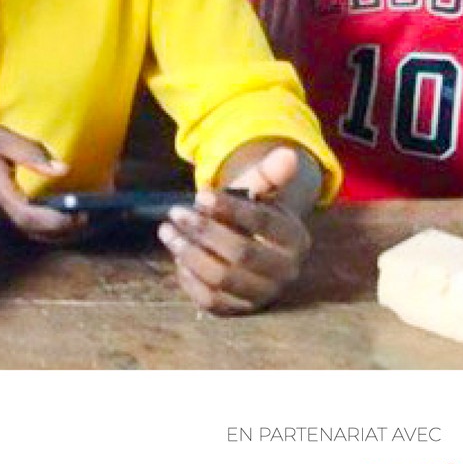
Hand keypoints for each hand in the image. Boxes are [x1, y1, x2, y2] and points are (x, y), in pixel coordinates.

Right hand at [0, 126, 81, 242]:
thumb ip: (30, 152)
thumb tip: (63, 169)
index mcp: (1, 195)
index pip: (36, 218)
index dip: (63, 220)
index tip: (83, 211)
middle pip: (40, 233)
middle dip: (69, 228)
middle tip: (91, 213)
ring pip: (33, 235)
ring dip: (59, 229)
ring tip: (80, 213)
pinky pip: (23, 230)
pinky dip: (44, 226)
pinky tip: (56, 213)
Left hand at [159, 145, 311, 314]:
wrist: (250, 244)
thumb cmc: (251, 213)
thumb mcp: (260, 191)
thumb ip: (269, 174)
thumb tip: (287, 153)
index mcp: (295, 238)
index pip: (264, 223)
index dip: (230, 209)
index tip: (200, 194)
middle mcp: (285, 272)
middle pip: (242, 253)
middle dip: (205, 231)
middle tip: (175, 212)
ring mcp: (263, 295)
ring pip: (222, 278)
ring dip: (189, 253)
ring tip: (168, 231)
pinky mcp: (239, 310)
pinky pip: (210, 301)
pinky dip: (189, 279)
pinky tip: (177, 257)